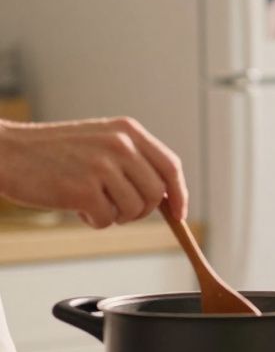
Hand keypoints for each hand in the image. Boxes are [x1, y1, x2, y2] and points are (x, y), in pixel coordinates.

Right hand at [0, 117, 187, 227]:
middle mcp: (120, 145)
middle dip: (141, 211)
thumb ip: (133, 160)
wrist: (6, 152)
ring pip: (134, 210)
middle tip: (116, 208)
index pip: (171, 166)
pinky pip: (108, 220)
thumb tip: (167, 196)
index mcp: (128, 131)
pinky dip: (95, 221)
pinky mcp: (83, 189)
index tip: (179, 214)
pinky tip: (76, 206)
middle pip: (156, 194)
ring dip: (115, 216)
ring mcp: (102, 166)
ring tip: (90, 202)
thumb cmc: (53, 152)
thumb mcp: (100, 141)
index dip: (179, 194)